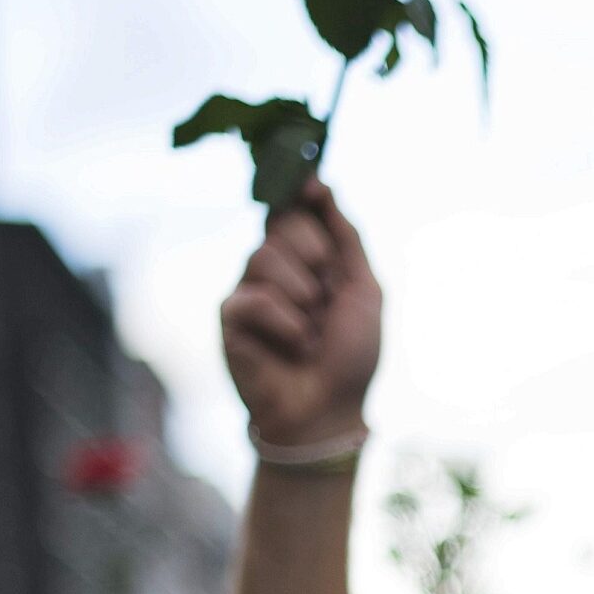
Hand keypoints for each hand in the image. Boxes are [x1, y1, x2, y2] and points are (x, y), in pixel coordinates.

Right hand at [220, 180, 382, 451]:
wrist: (329, 409)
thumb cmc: (350, 354)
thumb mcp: (363, 289)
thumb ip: (346, 236)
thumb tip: (320, 184)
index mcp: (305, 258)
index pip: (294, 207)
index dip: (303, 199)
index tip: (313, 188)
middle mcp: (273, 268)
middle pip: (281, 222)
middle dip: (315, 254)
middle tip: (326, 295)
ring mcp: (247, 289)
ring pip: (265, 256)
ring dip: (305, 297)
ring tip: (313, 330)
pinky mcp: (229, 317)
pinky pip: (254, 298)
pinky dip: (286, 324)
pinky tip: (296, 346)